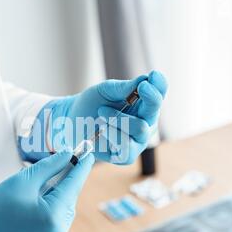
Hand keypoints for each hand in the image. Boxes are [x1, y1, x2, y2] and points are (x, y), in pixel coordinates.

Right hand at [0, 152, 94, 231]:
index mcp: (53, 215)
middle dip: (66, 178)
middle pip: (70, 196)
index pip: (74, 184)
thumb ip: (50, 166)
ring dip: (58, 193)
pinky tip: (39, 199)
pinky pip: (58, 219)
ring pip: (65, 208)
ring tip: (39, 184)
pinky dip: (53, 206)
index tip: (88, 151)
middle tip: (65, 159)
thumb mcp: (23, 181)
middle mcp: (59, 231)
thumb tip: (68, 155)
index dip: (82, 165)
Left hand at [49, 71, 167, 164]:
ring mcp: (137, 141)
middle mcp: (145, 124)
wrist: (71, 121)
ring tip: (101, 113)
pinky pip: (127, 145)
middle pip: (155, 111)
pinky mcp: (125, 156)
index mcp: (143, 106)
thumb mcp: (106, 90)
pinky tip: (103, 130)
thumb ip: (125, 87)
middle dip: (150, 97)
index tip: (154, 75)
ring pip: (141, 128)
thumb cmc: (90, 104)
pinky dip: (113, 134)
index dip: (160, 86)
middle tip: (140, 87)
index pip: (158, 96)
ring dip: (119, 118)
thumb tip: (145, 80)